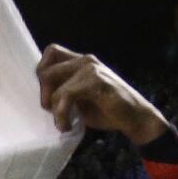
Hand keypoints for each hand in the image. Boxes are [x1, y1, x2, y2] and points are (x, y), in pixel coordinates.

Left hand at [36, 44, 169, 145]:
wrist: (135, 118)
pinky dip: (61, 114)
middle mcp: (84, 60)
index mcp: (80, 62)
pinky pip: (65, 95)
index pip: (51, 53)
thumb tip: (42, 96)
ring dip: (53, 108)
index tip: (47, 96)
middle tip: (51, 112)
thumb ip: (63, 91)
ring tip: (63, 124)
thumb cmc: (107, 110)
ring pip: (52, 83)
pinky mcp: (95, 80)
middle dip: (43, 94)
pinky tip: (67, 125)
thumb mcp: (79, 99)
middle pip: (45, 69)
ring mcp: (90, 69)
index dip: (42, 73)